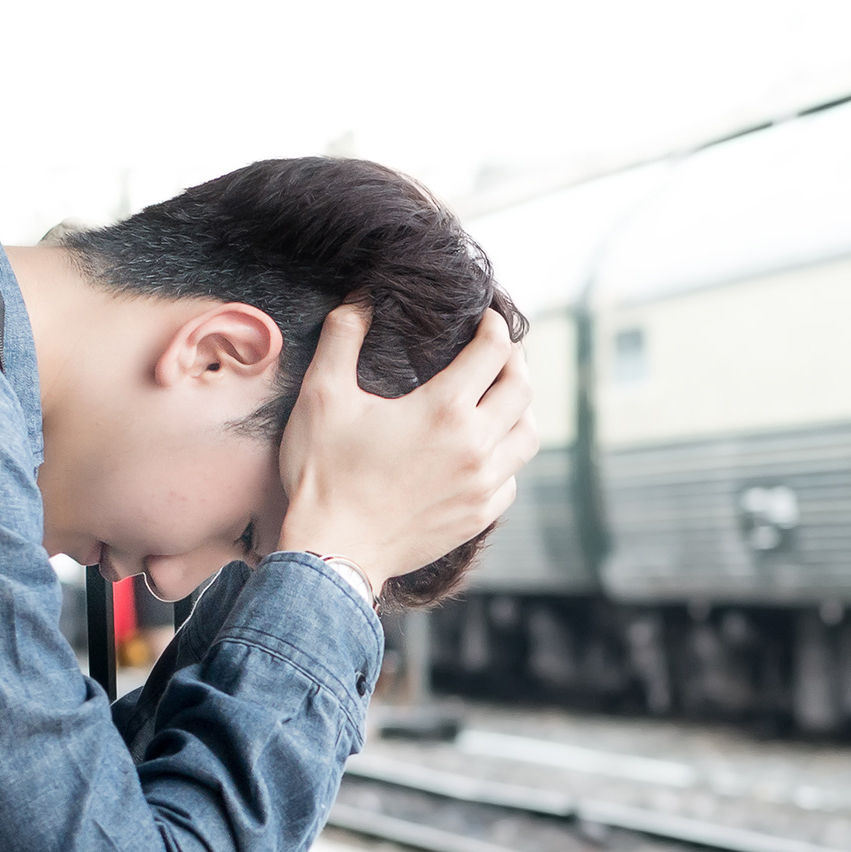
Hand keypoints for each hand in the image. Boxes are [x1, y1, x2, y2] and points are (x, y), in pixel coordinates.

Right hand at [274, 304, 532, 599]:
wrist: (332, 551)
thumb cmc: (324, 474)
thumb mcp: (322, 395)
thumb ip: (343, 337)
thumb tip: (361, 300)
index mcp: (444, 409)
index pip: (493, 351)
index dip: (495, 325)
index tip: (486, 317)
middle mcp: (475, 445)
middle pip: (521, 388)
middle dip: (514, 359)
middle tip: (498, 349)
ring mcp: (482, 485)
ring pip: (528, 436)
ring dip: (520, 408)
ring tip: (502, 396)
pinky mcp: (477, 516)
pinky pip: (513, 479)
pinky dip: (507, 457)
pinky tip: (486, 451)